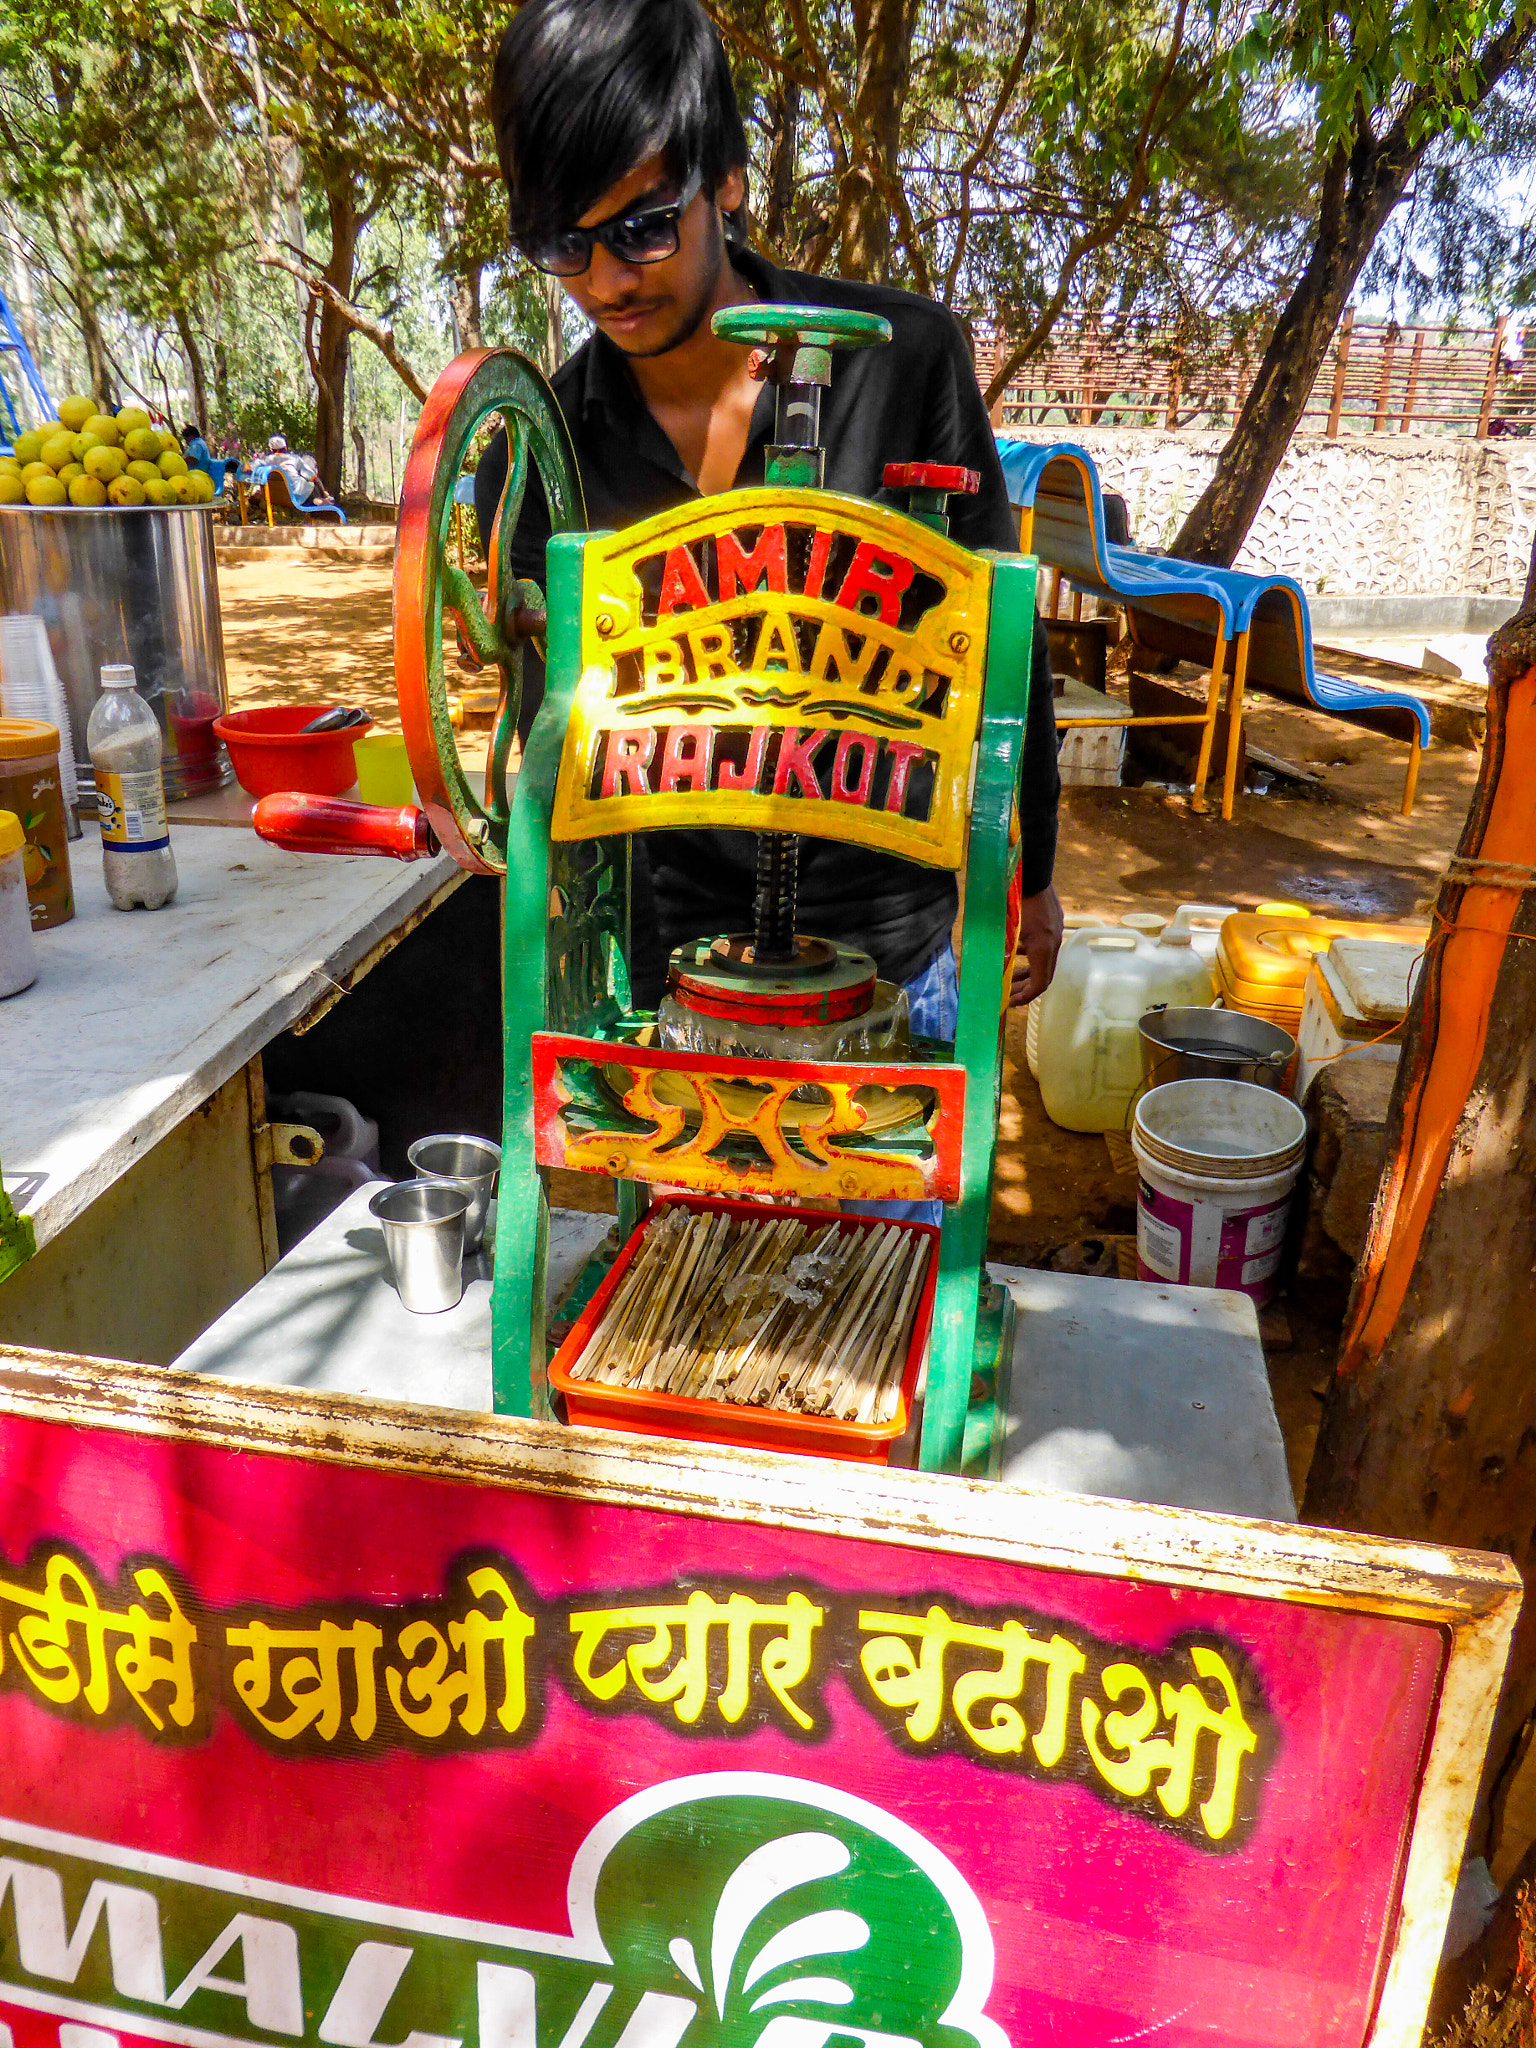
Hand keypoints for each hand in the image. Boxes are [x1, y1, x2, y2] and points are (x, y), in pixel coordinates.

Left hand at [1010, 884, 1063, 1007]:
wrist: (1032, 872)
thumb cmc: (1015, 900)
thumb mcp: (1006, 929)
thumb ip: (1003, 951)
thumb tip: (995, 971)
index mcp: (1042, 948)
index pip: (1040, 983)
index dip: (1026, 997)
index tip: (1012, 1002)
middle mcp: (1053, 943)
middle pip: (1043, 975)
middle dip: (1024, 988)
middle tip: (1008, 996)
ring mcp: (1055, 933)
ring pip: (1043, 961)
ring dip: (1026, 972)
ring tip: (1008, 979)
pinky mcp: (1053, 924)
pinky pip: (1043, 948)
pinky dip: (1029, 956)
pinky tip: (1013, 954)